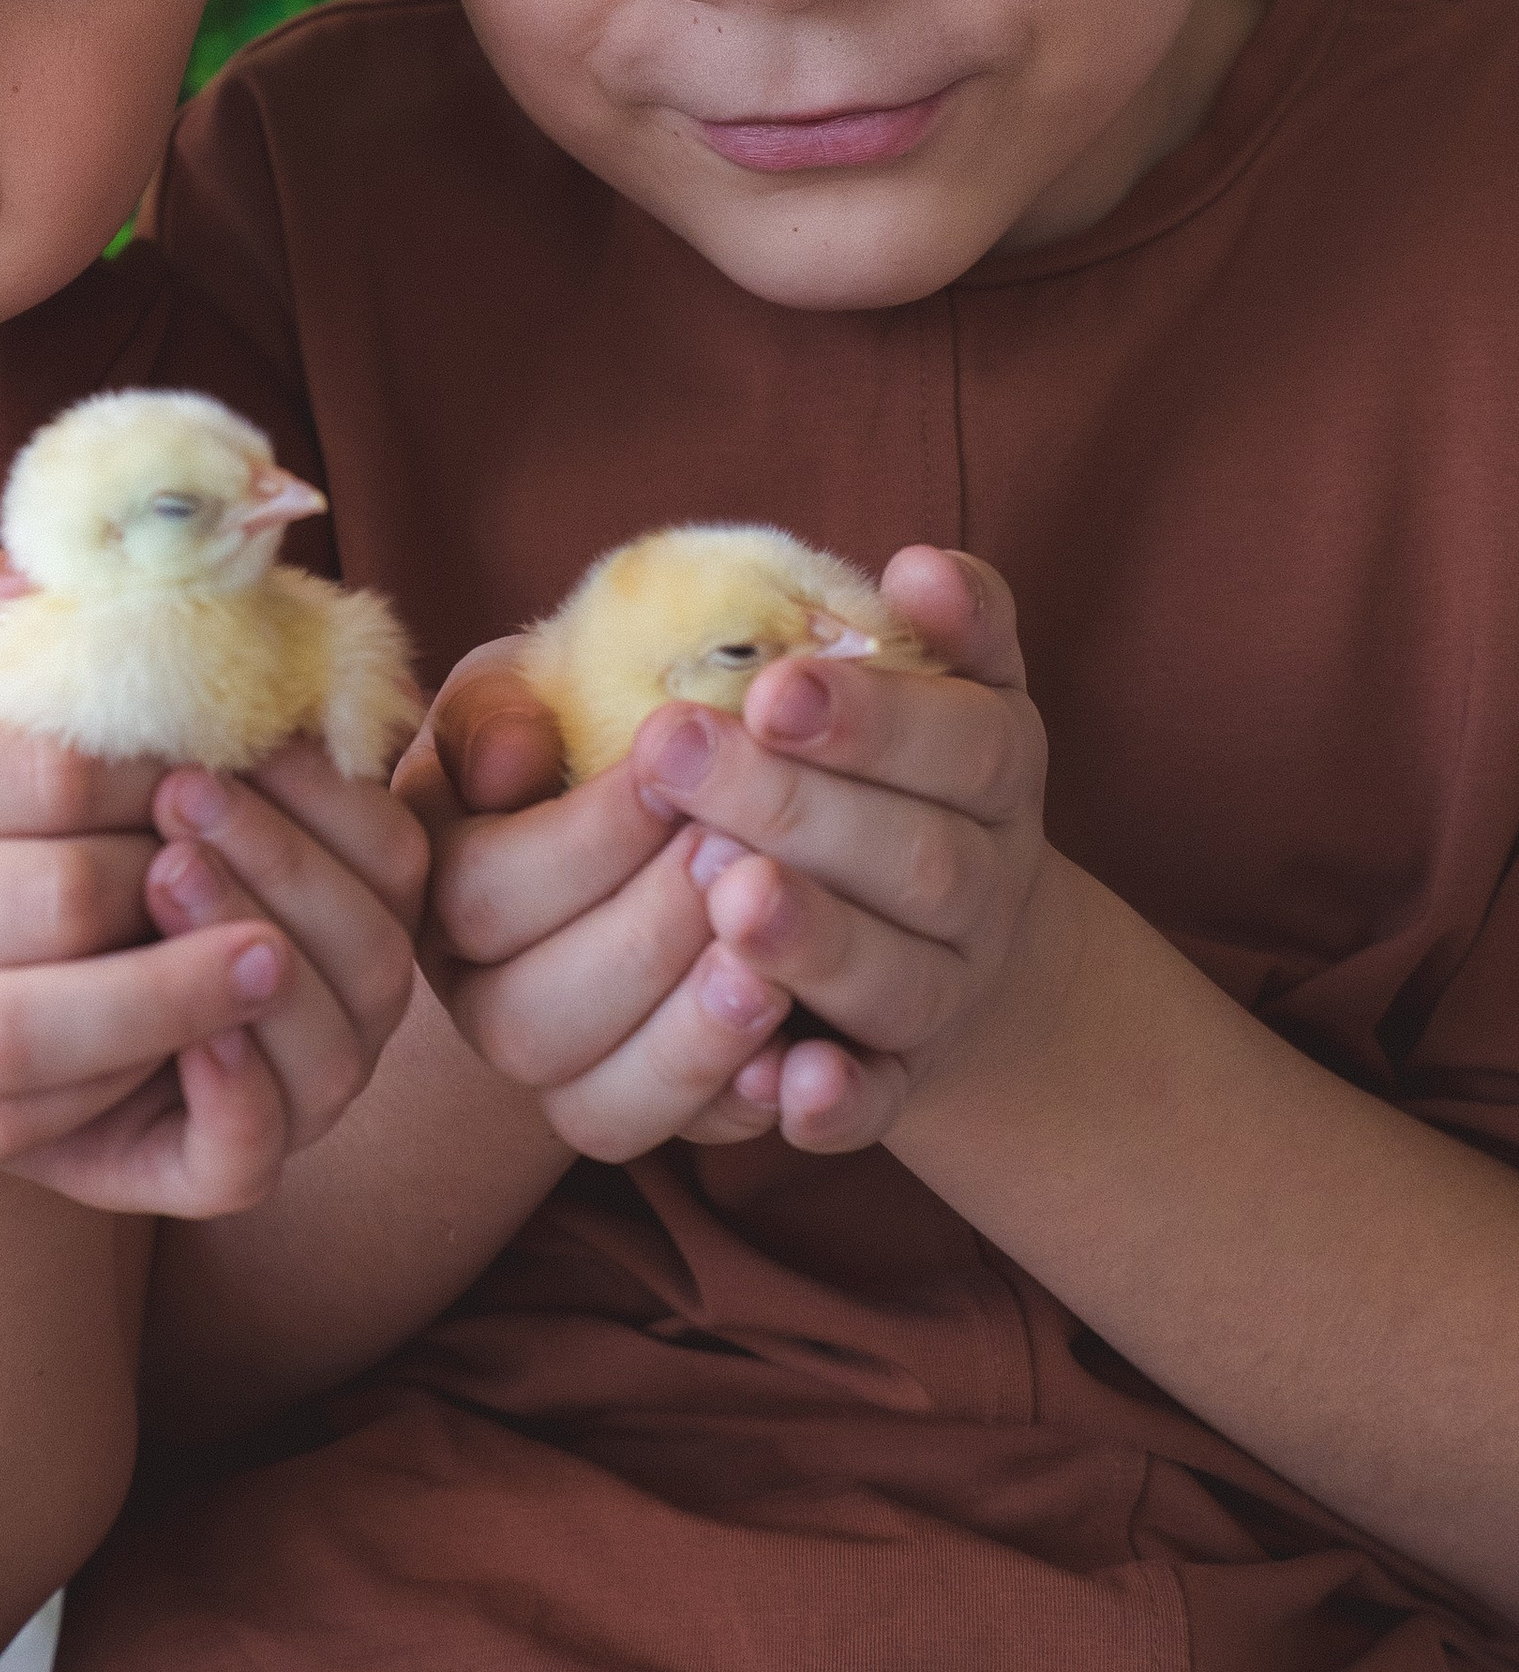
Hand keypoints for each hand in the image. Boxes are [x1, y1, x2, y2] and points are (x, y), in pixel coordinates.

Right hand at [0, 552, 320, 1202]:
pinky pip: (17, 1128)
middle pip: (53, 902)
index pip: (40, 776)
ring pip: (38, 1033)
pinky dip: (109, 1090)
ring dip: (175, 1003)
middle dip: (175, 883)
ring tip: (272, 966)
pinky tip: (177, 1048)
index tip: (215, 768)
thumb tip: (56, 563)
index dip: (153, 776)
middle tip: (252, 866)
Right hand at [411, 646, 797, 1162]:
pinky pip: (682, 1146)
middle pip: (528, 1018)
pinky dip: (742, 1110)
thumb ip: (501, 708)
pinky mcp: (652, 1110)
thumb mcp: (529, 686)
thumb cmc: (587, 723)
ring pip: (596, 1108)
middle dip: (643, 942)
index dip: (581, 841)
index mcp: (437, 888)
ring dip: (688, 1042)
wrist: (686, 798)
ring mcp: (565, 1071)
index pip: (480, 893)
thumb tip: (512, 760)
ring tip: (770, 971)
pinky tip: (804, 1061)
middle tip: (739, 862)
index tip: (675, 767)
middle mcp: (484, 995)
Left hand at [633, 548, 1055, 1152]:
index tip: (768, 684)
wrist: (939, 921)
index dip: (875, 718)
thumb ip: (921, 623)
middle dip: (799, 808)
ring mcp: (946, 988)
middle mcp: (985, 880)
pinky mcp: (895, 1080)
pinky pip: (878, 1104)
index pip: (962, 742)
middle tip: (675, 749)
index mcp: (995, 763)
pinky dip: (839, 1099)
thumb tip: (919, 568)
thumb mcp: (906, 671)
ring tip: (727, 900)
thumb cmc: (865, 757)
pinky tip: (784, 1080)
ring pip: (899, 984)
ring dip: (819, 943)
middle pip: (920, 861)